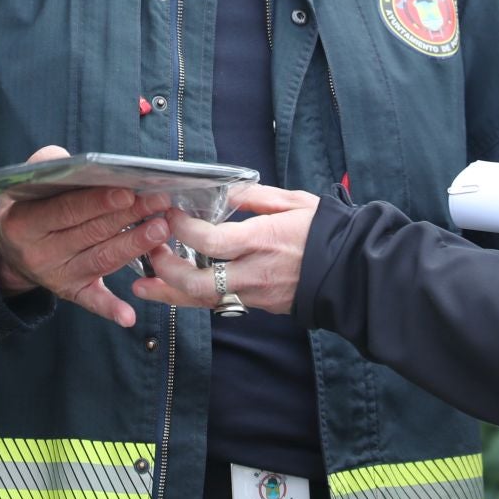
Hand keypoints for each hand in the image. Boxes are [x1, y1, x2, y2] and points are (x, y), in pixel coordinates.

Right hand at [0, 146, 171, 327]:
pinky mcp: (70, 292)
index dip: (97, 202)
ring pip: (100, 261)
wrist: (8, 250)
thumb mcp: (24, 184)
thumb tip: (76, 163)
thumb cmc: (26, 207)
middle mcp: (40, 253)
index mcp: (25, 223)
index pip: (66, 210)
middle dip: (128, 217)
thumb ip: (47, 166)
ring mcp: (57, 276)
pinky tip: (129, 316)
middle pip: (90, 233)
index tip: (128, 192)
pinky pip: (92, 301)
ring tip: (161, 230)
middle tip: (159, 203)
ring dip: (133, 247)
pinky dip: (110, 309)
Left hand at [130, 185, 318, 315]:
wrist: (353, 272)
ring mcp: (256, 294)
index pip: (209, 241)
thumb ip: (252, 197)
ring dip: (170, 293)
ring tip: (145, 285)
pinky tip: (179, 288)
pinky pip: (220, 303)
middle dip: (164, 271)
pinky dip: (196, 296)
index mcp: (262, 240)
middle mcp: (254, 272)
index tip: (170, 215)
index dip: (182, 229)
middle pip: (196, 282)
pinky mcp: (260, 306)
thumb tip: (220, 192)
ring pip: (203, 301)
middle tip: (148, 253)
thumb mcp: (292, 202)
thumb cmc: (326, 232)